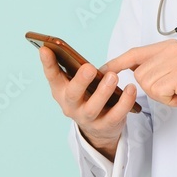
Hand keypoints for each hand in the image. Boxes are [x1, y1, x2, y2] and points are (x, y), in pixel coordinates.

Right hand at [39, 46, 136, 160]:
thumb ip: (74, 69)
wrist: (99, 129)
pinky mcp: (105, 126)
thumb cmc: (87, 96)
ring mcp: (87, 118)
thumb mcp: (78, 84)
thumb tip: (66, 48)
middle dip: (80, 81)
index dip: (47, 63)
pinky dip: (125, 102)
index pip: (52, 77)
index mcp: (61, 92)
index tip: (45, 48)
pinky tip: (131, 88)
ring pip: (93, 107)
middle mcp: (71, 106)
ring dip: (103, 91)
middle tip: (89, 67)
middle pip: (72, 95)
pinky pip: (115, 115)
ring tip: (113, 77)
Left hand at [101, 39, 176, 127]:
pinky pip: (158, 91)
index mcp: (169, 47)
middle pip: (140, 74)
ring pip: (147, 84)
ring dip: (162, 95)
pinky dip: (169, 100)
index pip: (135, 53)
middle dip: (153, 88)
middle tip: (174, 90)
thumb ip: (154, 67)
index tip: (103, 71)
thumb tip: (130, 70)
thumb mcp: (173, 73)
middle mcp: (173, 50)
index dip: (117, 63)